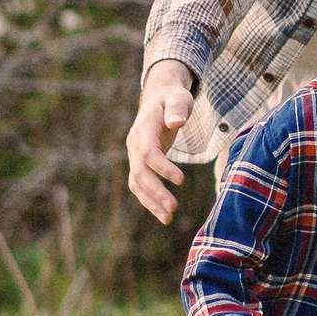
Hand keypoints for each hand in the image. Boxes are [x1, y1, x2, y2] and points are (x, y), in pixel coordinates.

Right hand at [126, 62, 195, 224]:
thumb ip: (177, 109)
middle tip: (173, 209)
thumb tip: (176, 123)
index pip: (149, 152)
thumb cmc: (172, 97)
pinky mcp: (140, 163)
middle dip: (156, 192)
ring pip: (137, 183)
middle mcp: (135, 144)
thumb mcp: (178, 97)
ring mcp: (134, 155)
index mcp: (144, 129)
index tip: (181, 181)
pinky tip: (163, 214)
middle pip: (140, 172)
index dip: (163, 168)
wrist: (158, 97)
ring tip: (168, 219)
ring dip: (151, 202)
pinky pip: (140, 185)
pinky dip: (150, 200)